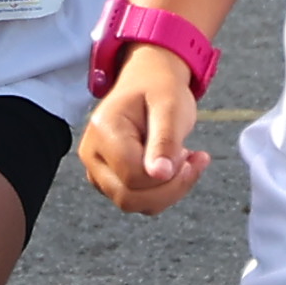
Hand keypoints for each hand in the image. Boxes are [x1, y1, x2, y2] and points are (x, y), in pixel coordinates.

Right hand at [77, 45, 211, 213]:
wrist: (149, 80)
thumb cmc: (160, 89)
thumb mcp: (170, 107)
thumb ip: (164, 141)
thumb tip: (160, 175)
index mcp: (103, 130)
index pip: (133, 176)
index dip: (167, 175)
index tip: (191, 153)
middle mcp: (92, 153)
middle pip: (128, 197)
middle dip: (170, 187)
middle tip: (193, 159)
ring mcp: (97, 169)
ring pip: (132, 203)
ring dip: (168, 191)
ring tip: (187, 159)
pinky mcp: (108, 179)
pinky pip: (136, 200)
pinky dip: (162, 191)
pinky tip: (177, 167)